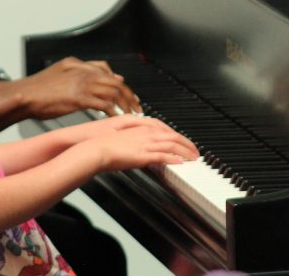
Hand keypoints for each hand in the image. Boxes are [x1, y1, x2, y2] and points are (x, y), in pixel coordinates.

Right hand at [0, 57, 140, 132]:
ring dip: (125, 103)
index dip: (118, 81)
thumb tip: (91, 83)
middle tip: (136, 106)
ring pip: (113, 91)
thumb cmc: (37, 90)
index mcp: (76, 63)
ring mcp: (81, 82)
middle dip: (128, 94)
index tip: (126, 92)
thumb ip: (77, 76)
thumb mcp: (58, 75)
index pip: (105, 69)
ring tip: (131, 115)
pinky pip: (104, 103)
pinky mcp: (79, 97)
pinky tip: (117, 118)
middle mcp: (81, 70)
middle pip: (114, 80)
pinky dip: (114, 111)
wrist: (23, 96)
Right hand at [80, 117, 197, 170]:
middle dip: (186, 143)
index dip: (175, 135)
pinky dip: (173, 159)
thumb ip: (131, 138)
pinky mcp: (142, 155)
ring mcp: (144, 143)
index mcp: (138, 127)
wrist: (93, 148)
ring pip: (171, 145)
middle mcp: (144, 133)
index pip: (164, 128)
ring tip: (193, 157)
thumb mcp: (119, 137)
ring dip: (184, 151)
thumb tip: (138, 145)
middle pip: (172, 135)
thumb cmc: (102, 143)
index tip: (182, 140)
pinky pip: (162, 156)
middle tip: (194, 150)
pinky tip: (180, 162)